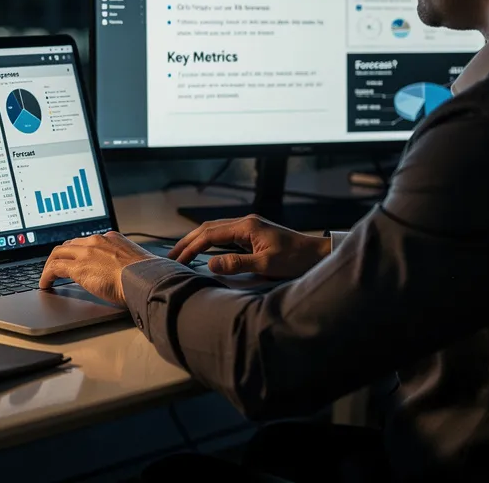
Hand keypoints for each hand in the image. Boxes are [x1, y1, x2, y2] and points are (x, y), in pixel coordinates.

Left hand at [38, 231, 154, 305]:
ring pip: (58, 253)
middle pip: (70, 244)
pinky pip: (54, 268)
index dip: (78, 250)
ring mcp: (86, 253)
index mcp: (112, 238)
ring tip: (47, 276)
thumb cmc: (147, 275)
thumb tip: (128, 273)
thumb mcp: (138, 262)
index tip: (75, 258)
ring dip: (50, 264)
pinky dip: (46, 275)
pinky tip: (45, 284)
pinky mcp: (78, 268)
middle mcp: (97, 241)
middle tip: (56, 266)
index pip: (88, 241)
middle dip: (61, 255)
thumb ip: (127, 263)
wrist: (145, 279)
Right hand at [169, 214, 328, 278]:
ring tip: (182, 254)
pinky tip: (204, 253)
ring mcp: (249, 227)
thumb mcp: (266, 265)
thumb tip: (209, 264)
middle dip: (189, 242)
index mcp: (246, 226)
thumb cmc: (295, 260)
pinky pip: (224, 237)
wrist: (317, 255)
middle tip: (171, 256)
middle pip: (208, 228)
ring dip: (197, 241)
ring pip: (215, 231)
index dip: (191, 247)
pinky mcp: (253, 235)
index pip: (210, 234)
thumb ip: (237, 264)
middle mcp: (245, 223)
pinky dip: (209, 244)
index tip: (177, 260)